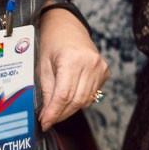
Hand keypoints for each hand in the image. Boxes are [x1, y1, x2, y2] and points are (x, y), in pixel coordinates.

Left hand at [37, 6, 107, 129]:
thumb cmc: (52, 42)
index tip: (45, 123)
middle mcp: (90, 64)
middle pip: (77, 100)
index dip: (54, 112)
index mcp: (72, 60)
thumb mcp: (43, 65)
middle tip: (48, 120)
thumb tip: (46, 114)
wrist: (67, 26)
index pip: (64, 95)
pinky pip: (92, 94)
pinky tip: (69, 99)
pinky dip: (80, 100)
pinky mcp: (105, 71)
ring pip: (85, 100)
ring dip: (70, 109)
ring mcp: (100, 68)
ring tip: (56, 111)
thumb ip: (47, 90)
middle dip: (61, 114)